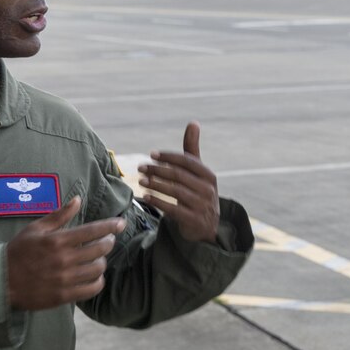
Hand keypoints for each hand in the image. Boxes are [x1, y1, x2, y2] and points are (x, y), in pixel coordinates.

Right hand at [6, 196, 124, 310]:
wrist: (0, 281)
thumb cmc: (18, 252)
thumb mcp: (36, 229)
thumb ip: (59, 215)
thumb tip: (77, 199)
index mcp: (57, 241)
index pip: (93, 230)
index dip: (111, 226)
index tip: (121, 223)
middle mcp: (63, 260)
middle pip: (100, 249)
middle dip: (108, 242)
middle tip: (107, 240)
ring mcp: (64, 279)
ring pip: (98, 269)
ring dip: (102, 261)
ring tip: (98, 258)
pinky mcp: (64, 296)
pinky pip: (92, 289)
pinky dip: (98, 281)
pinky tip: (95, 276)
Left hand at [138, 121, 220, 243]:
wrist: (206, 227)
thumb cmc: (198, 193)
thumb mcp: (198, 173)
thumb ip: (192, 150)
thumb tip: (193, 122)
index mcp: (209, 175)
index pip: (187, 161)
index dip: (169, 157)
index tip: (152, 154)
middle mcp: (208, 189)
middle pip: (178, 175)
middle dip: (157, 170)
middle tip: (141, 167)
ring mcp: (202, 206)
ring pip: (174, 191)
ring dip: (155, 184)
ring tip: (141, 180)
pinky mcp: (194, 220)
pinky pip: (173, 209)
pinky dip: (158, 201)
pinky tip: (146, 196)